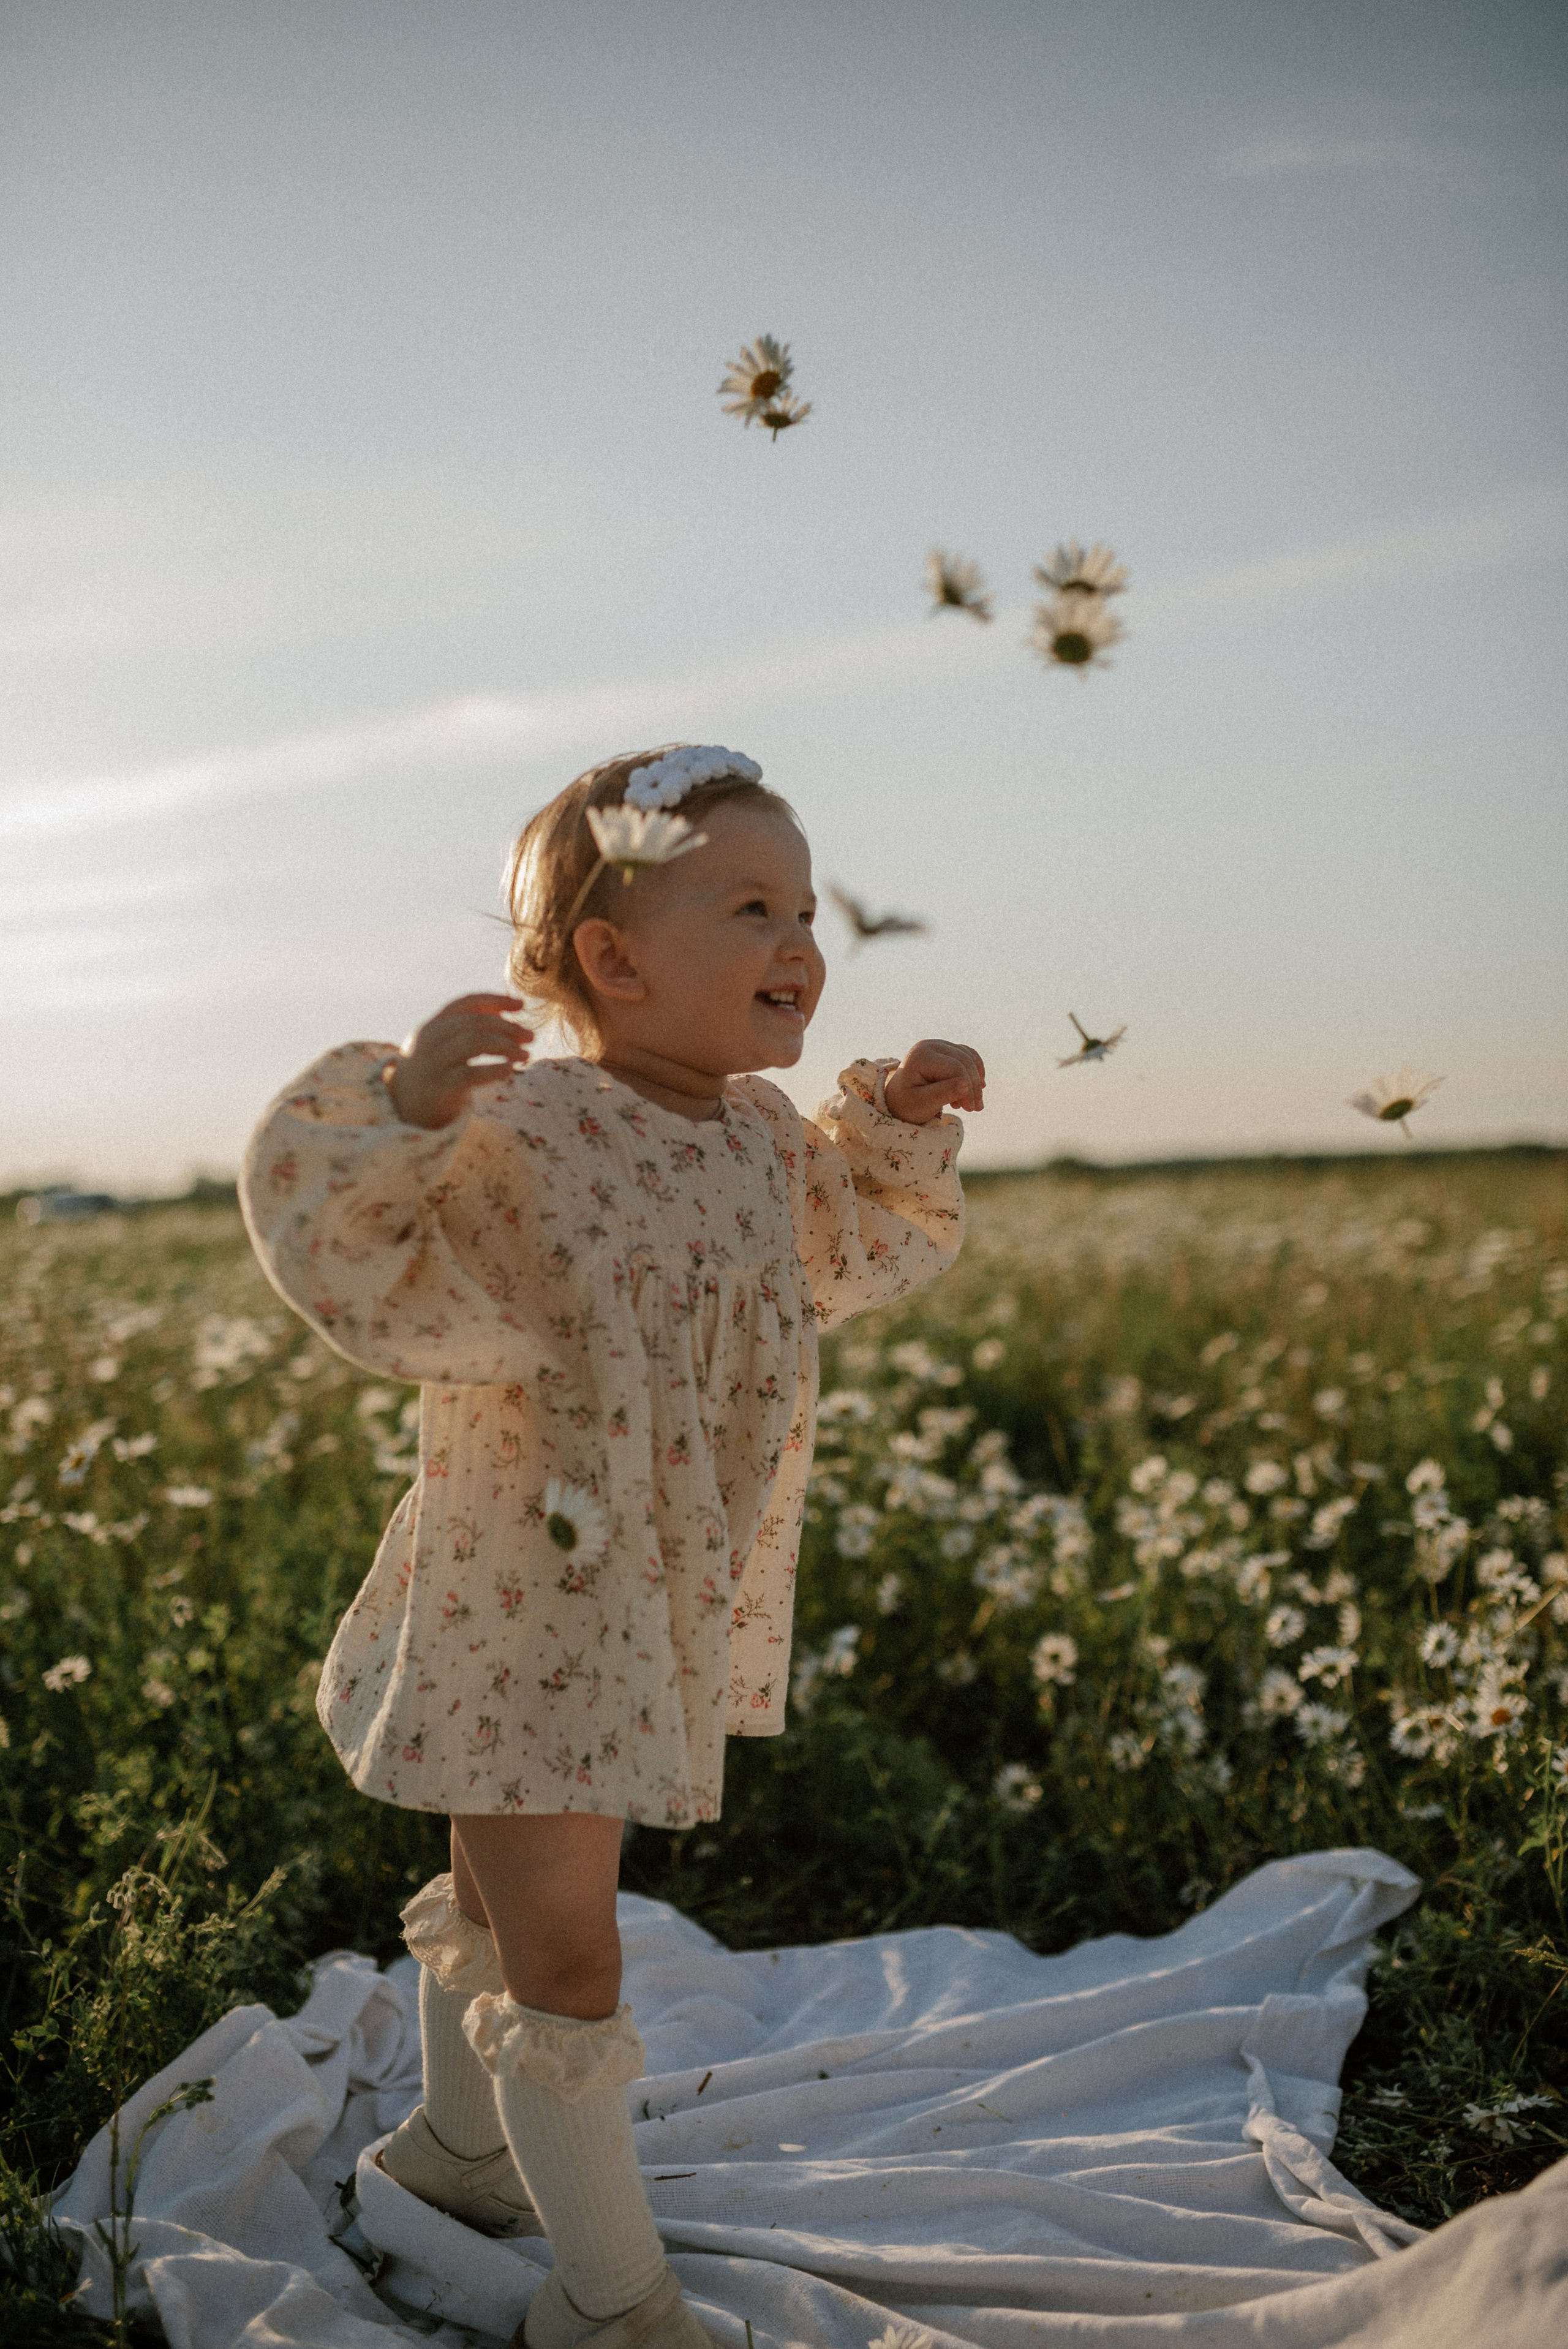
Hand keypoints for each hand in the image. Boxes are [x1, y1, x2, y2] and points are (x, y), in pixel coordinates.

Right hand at [384, 995, 533, 1129]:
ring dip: (506, 1046)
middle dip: (508, 1026)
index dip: (496, 1000)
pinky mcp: (440, 1087)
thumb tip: (506, 1014)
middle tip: (530, 1036)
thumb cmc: (433, 1072)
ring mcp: (434, 1062)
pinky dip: (494, 1069)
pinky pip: (472, 1074)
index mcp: (433, 1025)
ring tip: (525, 1055)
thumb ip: (467, 1029)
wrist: (404, 1107)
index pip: (467, 1003)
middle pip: (475, 1022)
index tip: (521, 1005)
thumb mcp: (442, 1045)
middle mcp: (430, 1039)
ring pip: (475, 1042)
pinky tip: (509, 1070)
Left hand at [884, 1038, 985, 1124]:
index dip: (967, 1089)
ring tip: (971, 1103)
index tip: (969, 1109)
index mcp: (920, 1056)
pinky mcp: (946, 1049)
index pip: (955, 1069)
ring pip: (969, 1058)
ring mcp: (938, 1045)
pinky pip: (969, 1056)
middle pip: (964, 1061)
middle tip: (975, 1109)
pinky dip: (975, 1071)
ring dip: (975, 1081)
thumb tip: (967, 1085)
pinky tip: (975, 1088)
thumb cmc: (908, 1103)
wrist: (899, 1099)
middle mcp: (929, 1045)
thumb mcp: (922, 1103)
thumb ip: (943, 1093)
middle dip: (973, 1086)